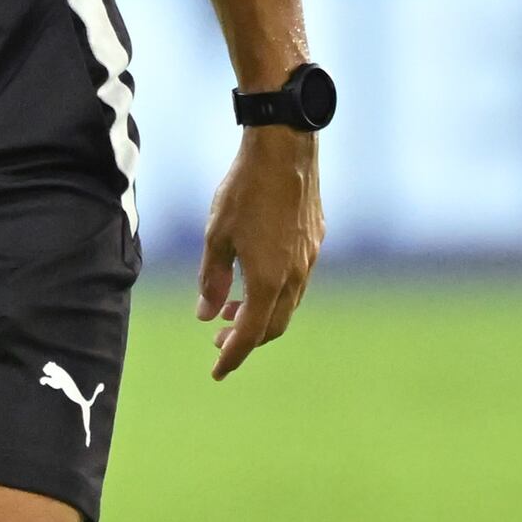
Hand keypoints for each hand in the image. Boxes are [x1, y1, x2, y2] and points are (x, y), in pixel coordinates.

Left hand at [198, 124, 322, 375]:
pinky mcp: (315, 239)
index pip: (249, 334)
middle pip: (273, 325)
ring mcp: (310, 258)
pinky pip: (297, 279)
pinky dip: (274, 291)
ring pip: (287, 303)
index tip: (216, 372)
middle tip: (218, 339)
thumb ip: (212, 280)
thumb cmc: (245, 191)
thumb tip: (206, 314)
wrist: (285, 149)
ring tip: (230, 305)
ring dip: (259, 312)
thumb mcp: (216, 237)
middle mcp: (295, 276)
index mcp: (268, 280)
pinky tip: (255, 273)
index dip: (232, 356)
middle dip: (246, 338)